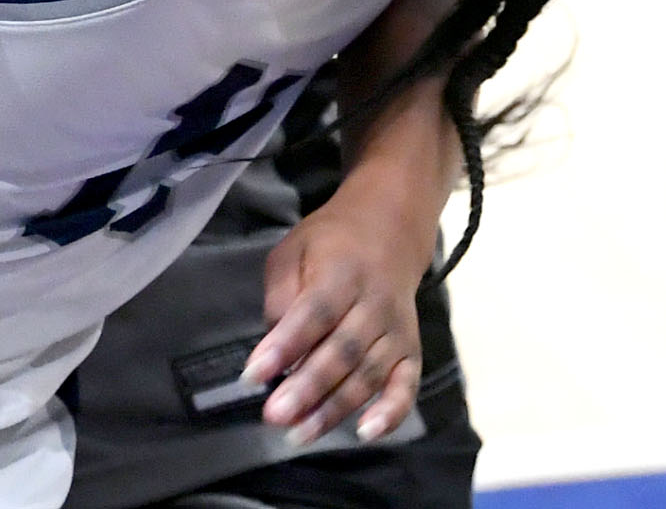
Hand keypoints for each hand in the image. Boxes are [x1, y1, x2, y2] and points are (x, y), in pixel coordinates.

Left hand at [242, 197, 431, 445]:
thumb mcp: (293, 251)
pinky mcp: (412, 351)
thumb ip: (282, 295)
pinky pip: (406, 387)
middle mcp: (376, 305)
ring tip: (299, 434)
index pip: (313, 313)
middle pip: (342, 351)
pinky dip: (391, 413)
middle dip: (307, 388)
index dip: (284, 346)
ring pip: (368, 375)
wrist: (390, 231)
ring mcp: (398, 331)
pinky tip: (366, 433)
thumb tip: (273, 345)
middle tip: (274, 416)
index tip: (252, 376)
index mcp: (342, 274)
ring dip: (334, 409)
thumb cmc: (329, 245)